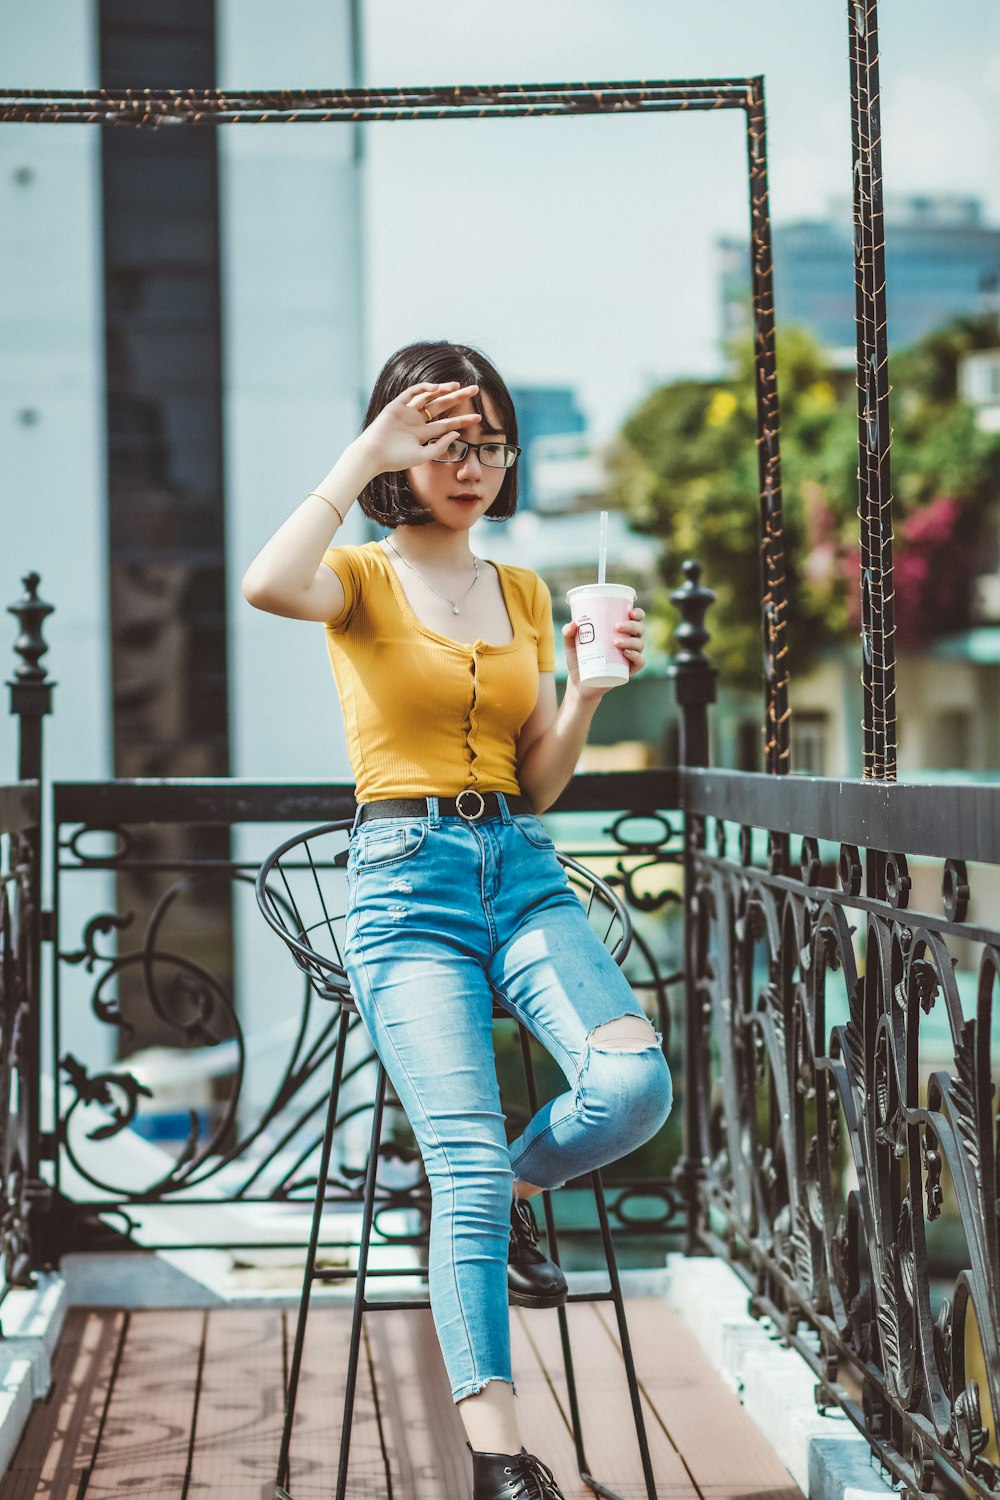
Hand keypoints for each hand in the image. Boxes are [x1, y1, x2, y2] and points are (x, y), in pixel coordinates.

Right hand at [356, 381, 481, 475]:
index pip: (448, 424)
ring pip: (429, 397)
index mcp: (424, 434)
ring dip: (443, 390)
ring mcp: (407, 412)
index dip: (463, 420)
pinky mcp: (397, 405)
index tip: (479, 417)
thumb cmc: (396, 459)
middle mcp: (417, 421)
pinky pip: (412, 393)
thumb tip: (457, 433)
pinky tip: (436, 388)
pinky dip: (424, 388)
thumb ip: (440, 446)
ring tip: (458, 386)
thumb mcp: (423, 456)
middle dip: (458, 398)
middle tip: (475, 390)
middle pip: (442, 406)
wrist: (374, 455)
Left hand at [562, 607, 646, 700]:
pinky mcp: (628, 671)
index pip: (635, 619)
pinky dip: (636, 656)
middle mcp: (628, 643)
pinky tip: (626, 653)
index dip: (637, 613)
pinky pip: (640, 662)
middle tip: (617, 627)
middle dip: (632, 625)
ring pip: (640, 644)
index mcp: (619, 632)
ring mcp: (629, 657)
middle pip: (639, 630)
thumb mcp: (571, 645)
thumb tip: (573, 623)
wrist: (579, 684)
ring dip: (630, 641)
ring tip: (615, 643)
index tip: (630, 612)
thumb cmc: (579, 660)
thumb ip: (568, 633)